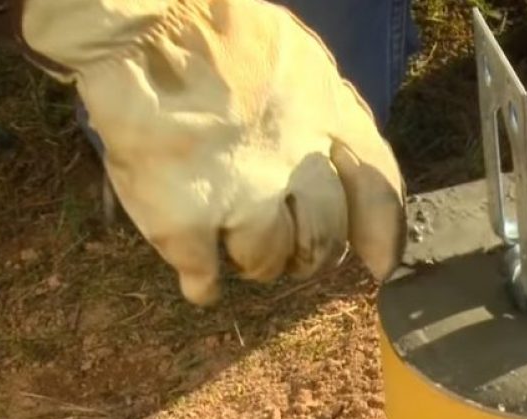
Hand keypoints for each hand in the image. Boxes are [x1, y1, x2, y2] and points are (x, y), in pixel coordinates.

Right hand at [20, 0, 406, 304]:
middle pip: (325, 236)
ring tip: (237, 251)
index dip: (381, 235)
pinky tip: (200, 285)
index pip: (377, 190)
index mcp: (328, 119)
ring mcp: (244, 197)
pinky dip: (203, 284)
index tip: (379, 267)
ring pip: (270, 260)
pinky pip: (203, 273)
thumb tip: (333, 148)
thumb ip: (320, 106)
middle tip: (291, 256)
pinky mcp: (187, 221)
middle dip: (312, 254)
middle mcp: (297, 163)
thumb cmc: (214, 27)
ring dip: (258, 264)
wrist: (145, 27)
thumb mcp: (297, 58)